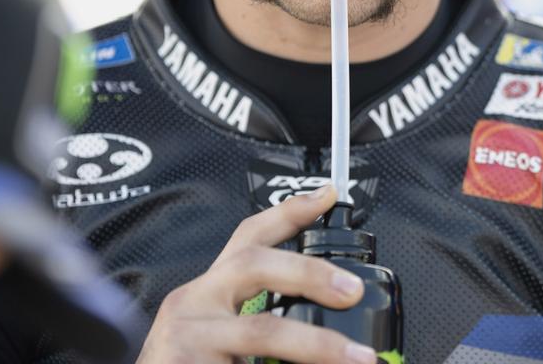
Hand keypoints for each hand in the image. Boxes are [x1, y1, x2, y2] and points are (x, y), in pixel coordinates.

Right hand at [136, 186, 378, 363]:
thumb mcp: (217, 339)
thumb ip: (260, 326)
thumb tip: (327, 328)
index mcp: (208, 291)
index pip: (248, 238)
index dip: (289, 213)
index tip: (329, 195)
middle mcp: (192, 304)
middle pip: (253, 265)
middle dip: (311, 273)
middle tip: (353, 292)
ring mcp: (185, 337)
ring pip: (260, 330)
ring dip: (316, 344)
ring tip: (357, 358)